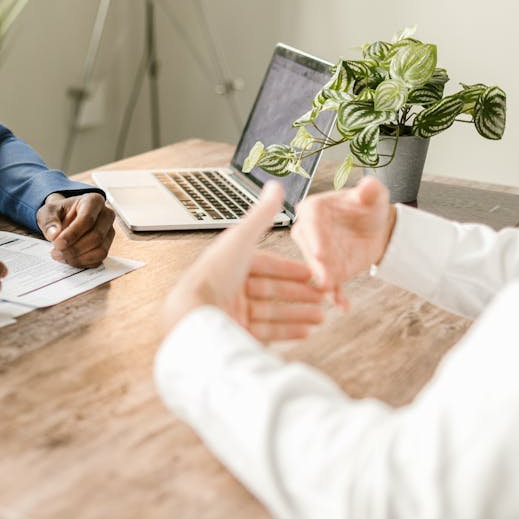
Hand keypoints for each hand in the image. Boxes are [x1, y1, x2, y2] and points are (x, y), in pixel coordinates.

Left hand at [37, 192, 115, 267]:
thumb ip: (49, 221)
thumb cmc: (58, 213)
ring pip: (100, 250)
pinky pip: (98, 260)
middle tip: (56, 252)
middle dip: (75, 248)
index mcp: (94, 201)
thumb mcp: (48, 212)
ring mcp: (109, 232)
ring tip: (60, 256)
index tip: (57, 243)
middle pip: (96, 236)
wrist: (64, 219)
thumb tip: (53, 235)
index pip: (88, 219)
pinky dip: (82, 263)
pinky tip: (68, 259)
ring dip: (78, 258)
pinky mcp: (107, 246)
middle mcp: (106, 215)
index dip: (72, 234)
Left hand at [162, 182, 325, 341]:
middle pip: (272, 290)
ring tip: (322, 316)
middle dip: (300, 294)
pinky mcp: (235, 333)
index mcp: (231, 264)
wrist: (195, 314)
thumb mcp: (242, 238)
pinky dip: (288, 331)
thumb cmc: (215, 274)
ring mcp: (233, 312)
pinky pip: (267, 332)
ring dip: (299, 313)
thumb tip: (276, 185)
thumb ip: (262, 215)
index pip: (266, 265)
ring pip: (273, 312)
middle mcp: (231, 288)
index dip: (290, 269)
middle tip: (323, 297)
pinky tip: (306, 331)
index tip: (313, 274)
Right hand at [291, 176, 396, 310]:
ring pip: (317, 269)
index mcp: (313, 209)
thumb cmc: (369, 206)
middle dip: (316, 265)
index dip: (314, 237)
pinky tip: (343, 305)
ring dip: (324, 282)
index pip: (310, 221)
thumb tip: (368, 185)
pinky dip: (336, 295)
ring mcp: (316, 254)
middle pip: (309, 249)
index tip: (319, 252)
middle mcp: (308, 232)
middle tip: (324, 279)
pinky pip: (330, 284)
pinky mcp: (327, 271)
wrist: (375, 228)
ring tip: (333, 293)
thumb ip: (370, 190)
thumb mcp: (373, 196)